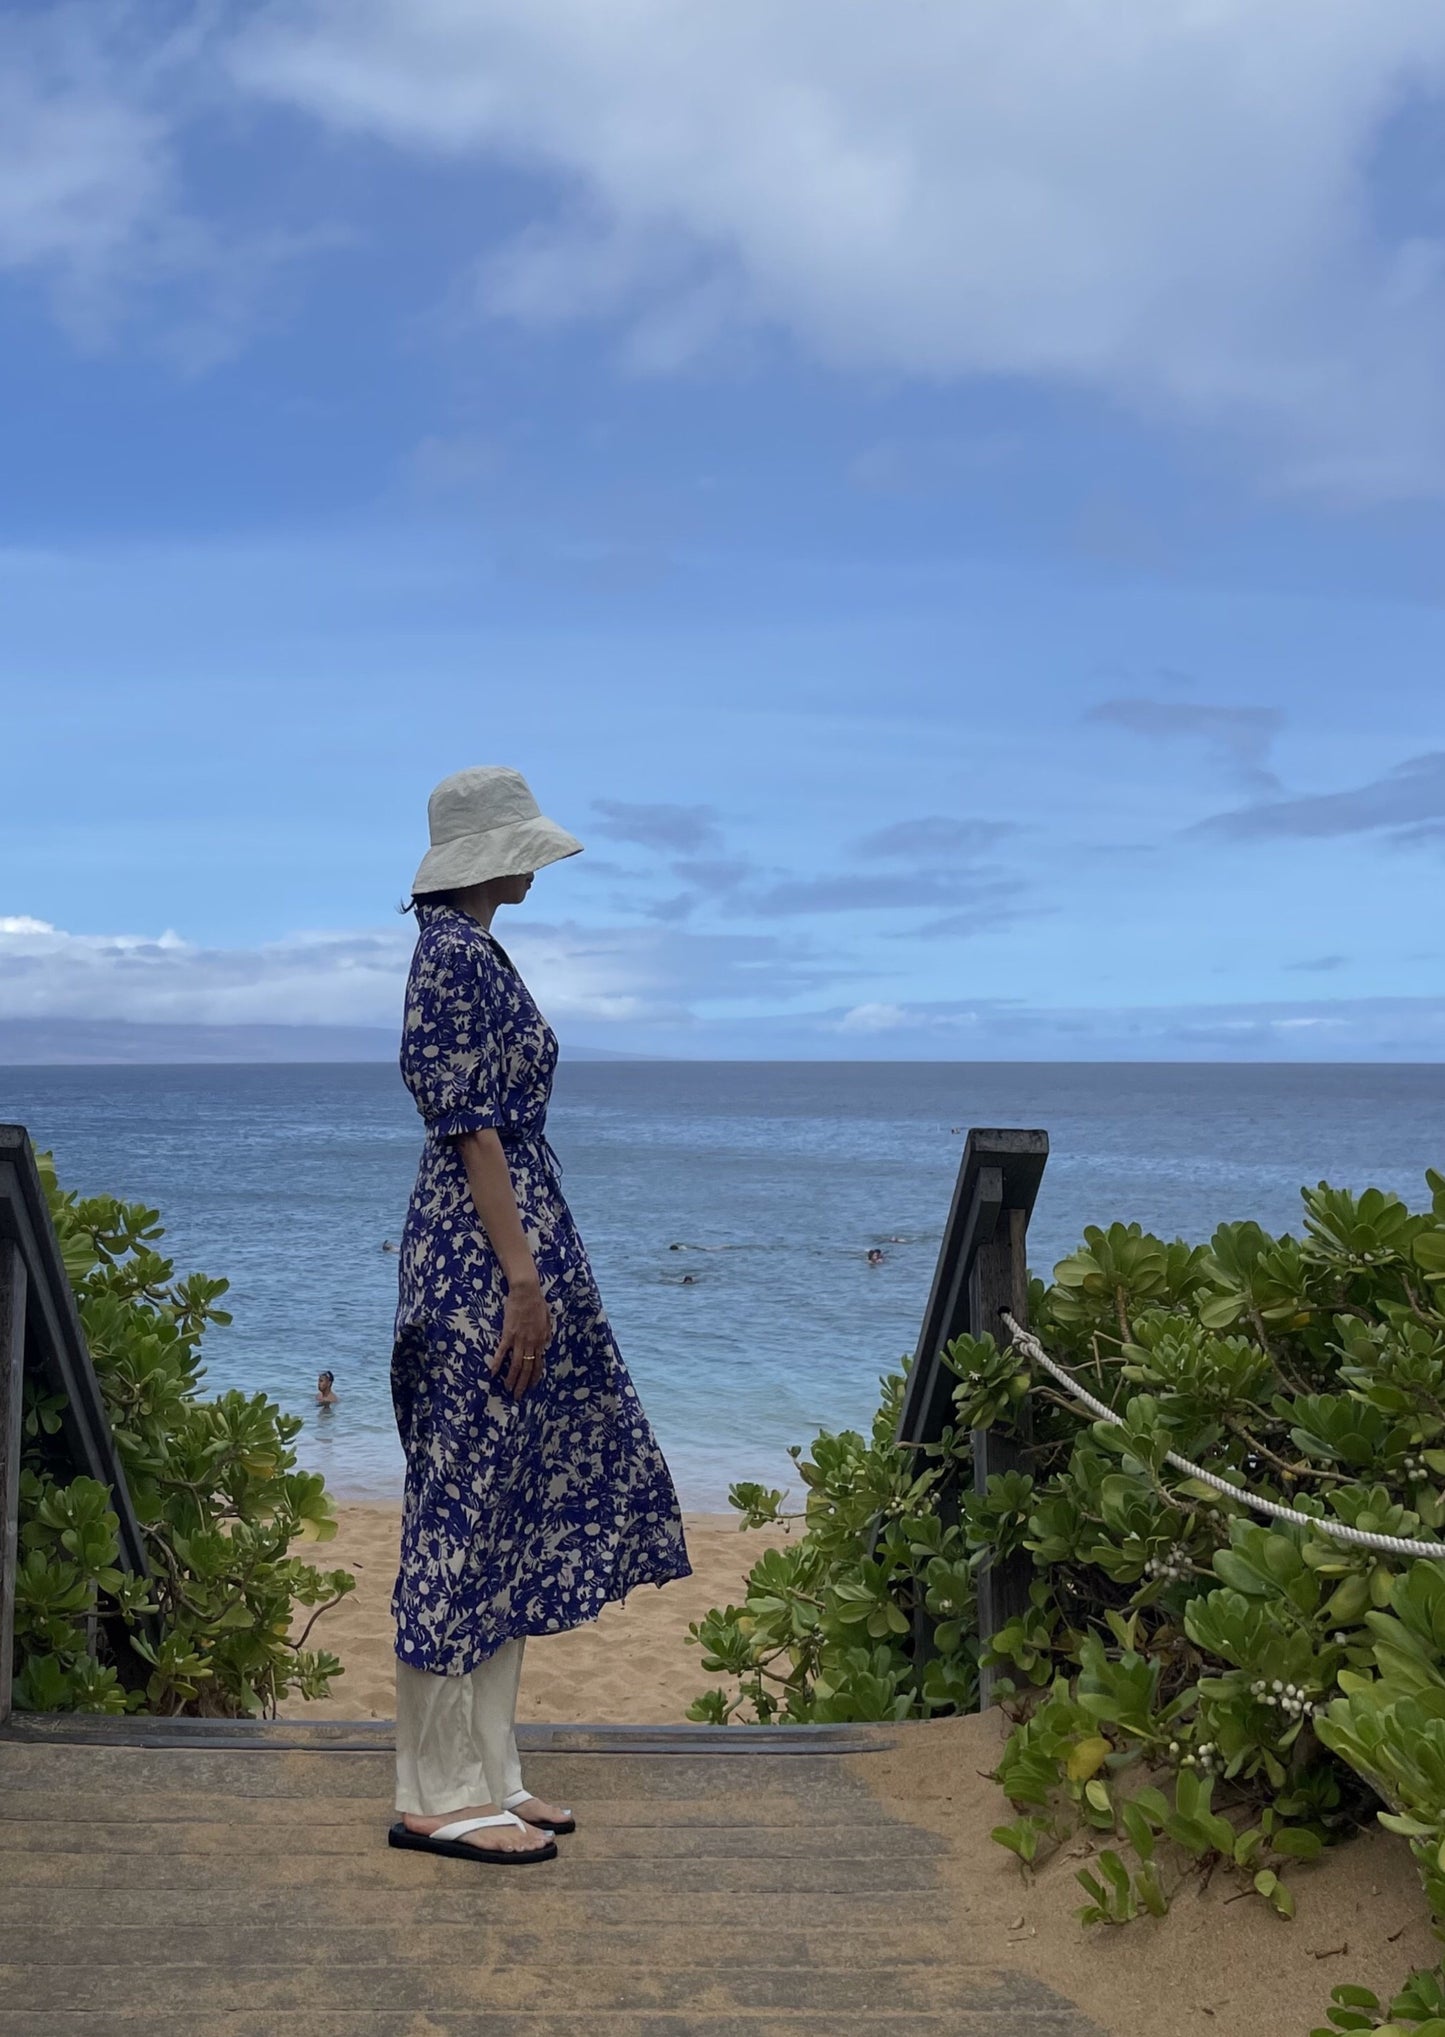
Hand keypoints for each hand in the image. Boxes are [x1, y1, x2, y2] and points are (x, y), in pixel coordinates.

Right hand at [494, 1270, 551, 1398]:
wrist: (526, 1292)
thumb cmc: (537, 1303)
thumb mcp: (547, 1319)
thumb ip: (547, 1332)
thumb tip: (547, 1343)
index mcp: (540, 1340)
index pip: (538, 1364)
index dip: (535, 1377)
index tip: (532, 1387)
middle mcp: (531, 1343)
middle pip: (527, 1369)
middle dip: (523, 1384)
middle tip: (518, 1396)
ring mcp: (519, 1340)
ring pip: (516, 1364)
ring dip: (512, 1379)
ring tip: (508, 1389)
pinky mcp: (508, 1334)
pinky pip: (502, 1352)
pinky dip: (497, 1363)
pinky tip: (493, 1373)